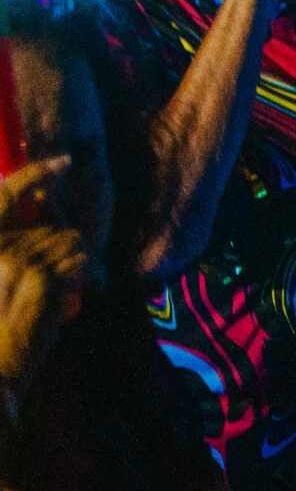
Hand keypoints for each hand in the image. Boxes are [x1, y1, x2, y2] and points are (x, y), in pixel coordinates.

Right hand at [0, 159, 91, 389]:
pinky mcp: (45, 276)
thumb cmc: (0, 330)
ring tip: (71, 294)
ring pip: (74, 243)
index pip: (6, 195)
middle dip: (69, 254)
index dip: (36, 174)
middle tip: (67, 283)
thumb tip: (57, 232)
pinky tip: (83, 295)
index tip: (64, 161)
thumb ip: (17, 255)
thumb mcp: (1, 283)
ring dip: (81, 267)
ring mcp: (20, 261)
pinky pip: (84, 261)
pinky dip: (91, 278)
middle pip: (55, 229)